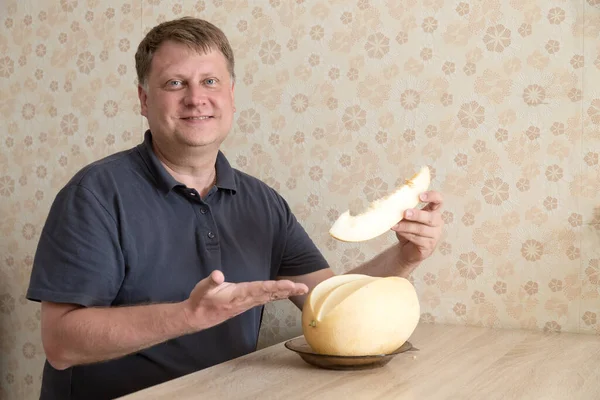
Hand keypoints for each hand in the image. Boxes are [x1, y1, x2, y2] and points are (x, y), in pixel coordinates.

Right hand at [184, 270, 308, 330]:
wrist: (198, 317)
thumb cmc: (201, 300)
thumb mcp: (202, 289)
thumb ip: (210, 282)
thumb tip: (217, 275)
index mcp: (238, 294)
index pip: (259, 289)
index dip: (275, 286)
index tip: (289, 285)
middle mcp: (246, 299)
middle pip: (270, 294)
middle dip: (287, 290)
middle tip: (303, 288)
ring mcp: (248, 303)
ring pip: (271, 297)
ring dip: (286, 292)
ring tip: (301, 289)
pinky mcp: (247, 303)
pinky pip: (267, 298)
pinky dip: (278, 295)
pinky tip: (287, 292)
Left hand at [391, 190, 443, 268]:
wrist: (408, 250)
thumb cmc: (408, 230)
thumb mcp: (406, 218)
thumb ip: (405, 211)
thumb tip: (394, 204)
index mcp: (433, 212)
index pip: (438, 201)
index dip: (432, 196)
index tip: (420, 196)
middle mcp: (437, 223)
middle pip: (431, 217)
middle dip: (417, 215)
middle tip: (405, 213)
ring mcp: (435, 235)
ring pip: (421, 229)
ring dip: (406, 226)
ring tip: (394, 225)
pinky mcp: (429, 246)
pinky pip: (418, 239)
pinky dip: (406, 234)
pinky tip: (398, 231)